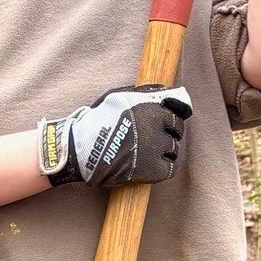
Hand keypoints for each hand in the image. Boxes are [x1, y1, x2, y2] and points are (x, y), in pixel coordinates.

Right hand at [39, 85, 193, 187]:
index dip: (173, 116)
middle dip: (168, 132)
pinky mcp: (153, 169)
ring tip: (146, 152)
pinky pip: (170, 167)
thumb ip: (143, 93)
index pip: (179, 110)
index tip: (167, 122)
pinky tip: (151, 165)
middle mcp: (157, 126)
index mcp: (151, 108)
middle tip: (152, 138)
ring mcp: (156, 148)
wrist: (80, 150)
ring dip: (164, 150)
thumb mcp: (118, 96)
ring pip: (173, 148)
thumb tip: (166, 91)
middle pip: (177, 130)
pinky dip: (164, 166)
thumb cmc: (97, 121)